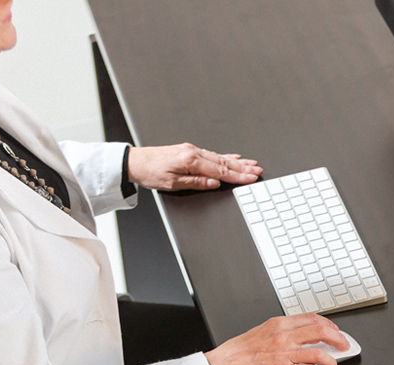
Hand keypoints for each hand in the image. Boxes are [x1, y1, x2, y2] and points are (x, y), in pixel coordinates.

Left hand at [127, 143, 262, 190]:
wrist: (135, 161)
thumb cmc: (150, 173)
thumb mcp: (172, 184)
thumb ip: (195, 183)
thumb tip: (214, 183)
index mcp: (190, 161)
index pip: (220, 171)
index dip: (238, 176)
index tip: (251, 178)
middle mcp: (193, 153)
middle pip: (224, 162)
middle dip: (243, 167)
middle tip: (258, 170)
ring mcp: (192, 150)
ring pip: (220, 157)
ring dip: (238, 162)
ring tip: (252, 164)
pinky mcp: (189, 151)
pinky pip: (212, 154)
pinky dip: (225, 156)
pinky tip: (234, 157)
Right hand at [204, 313, 349, 364]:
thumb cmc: (237, 352)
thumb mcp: (260, 331)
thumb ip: (280, 330)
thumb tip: (298, 333)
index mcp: (278, 324)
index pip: (311, 318)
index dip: (328, 324)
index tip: (334, 330)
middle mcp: (283, 337)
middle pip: (321, 332)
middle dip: (338, 339)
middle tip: (344, 345)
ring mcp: (284, 354)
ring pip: (319, 353)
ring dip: (332, 361)